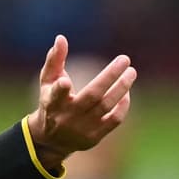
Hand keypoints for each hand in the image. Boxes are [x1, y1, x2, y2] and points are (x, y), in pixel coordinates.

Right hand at [26, 36, 136, 167]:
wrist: (52, 140)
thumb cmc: (51, 102)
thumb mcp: (47, 82)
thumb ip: (54, 60)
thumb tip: (61, 38)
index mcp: (52, 103)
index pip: (56, 96)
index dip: (60, 90)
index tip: (65, 81)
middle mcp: (68, 117)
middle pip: (92, 96)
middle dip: (110, 76)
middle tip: (125, 59)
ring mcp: (82, 129)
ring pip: (106, 107)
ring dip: (121, 88)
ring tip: (132, 72)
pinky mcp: (94, 137)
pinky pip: (114, 120)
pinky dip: (123, 106)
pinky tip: (126, 92)